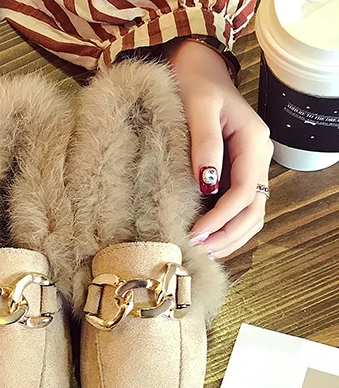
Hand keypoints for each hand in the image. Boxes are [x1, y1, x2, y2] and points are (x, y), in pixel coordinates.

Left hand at [165, 38, 273, 258]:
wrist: (194, 71)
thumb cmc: (194, 85)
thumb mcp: (197, 108)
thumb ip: (204, 143)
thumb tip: (206, 182)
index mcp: (253, 142)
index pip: (244, 192)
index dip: (221, 218)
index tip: (196, 234)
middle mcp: (257, 158)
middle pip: (254, 210)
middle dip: (227, 235)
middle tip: (197, 251)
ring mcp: (248, 168)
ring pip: (250, 215)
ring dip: (229, 237)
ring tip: (201, 252)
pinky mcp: (235, 175)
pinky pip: (238, 209)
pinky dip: (225, 228)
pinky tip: (205, 239)